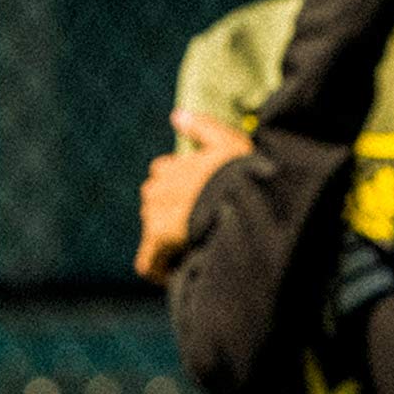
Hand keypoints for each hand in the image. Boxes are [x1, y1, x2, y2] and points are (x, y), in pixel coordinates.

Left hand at [134, 110, 251, 280]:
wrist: (246, 200)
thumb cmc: (244, 173)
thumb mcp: (229, 142)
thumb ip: (201, 127)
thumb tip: (176, 115)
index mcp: (172, 167)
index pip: (163, 175)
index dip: (180, 191)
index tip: (197, 206)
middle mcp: (157, 188)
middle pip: (155, 203)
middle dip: (171, 217)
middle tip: (197, 233)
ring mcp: (156, 213)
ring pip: (152, 231)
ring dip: (167, 243)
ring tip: (193, 255)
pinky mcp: (159, 239)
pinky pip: (148, 261)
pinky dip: (156, 270)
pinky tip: (171, 278)